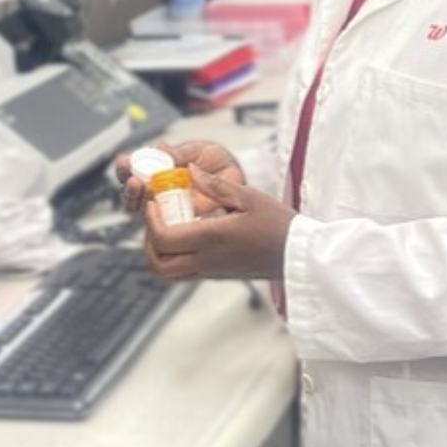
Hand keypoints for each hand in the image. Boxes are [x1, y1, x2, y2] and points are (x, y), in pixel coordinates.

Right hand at [115, 140, 244, 215]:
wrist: (238, 182)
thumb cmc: (216, 163)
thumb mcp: (201, 152)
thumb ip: (182, 153)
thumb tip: (160, 146)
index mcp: (158, 172)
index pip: (133, 171)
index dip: (126, 167)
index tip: (123, 160)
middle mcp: (156, 192)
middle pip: (132, 193)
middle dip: (127, 184)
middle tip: (131, 177)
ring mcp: (165, 209)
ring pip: (141, 209)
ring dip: (136, 197)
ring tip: (138, 185)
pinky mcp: (177, 224)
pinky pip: (162, 224)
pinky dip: (155, 216)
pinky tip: (154, 204)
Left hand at [142, 169, 294, 282]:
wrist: (298, 254)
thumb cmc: (278, 224)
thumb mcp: (249, 197)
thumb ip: (215, 185)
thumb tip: (189, 171)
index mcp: (212, 238)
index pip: (164, 238)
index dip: (151, 221)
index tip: (154, 202)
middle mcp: (207, 259)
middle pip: (158, 263)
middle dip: (148, 242)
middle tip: (156, 220)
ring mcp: (210, 271)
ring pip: (167, 273)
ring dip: (158, 254)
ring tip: (168, 230)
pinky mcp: (216, 275)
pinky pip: (183, 273)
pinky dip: (174, 258)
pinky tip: (188, 237)